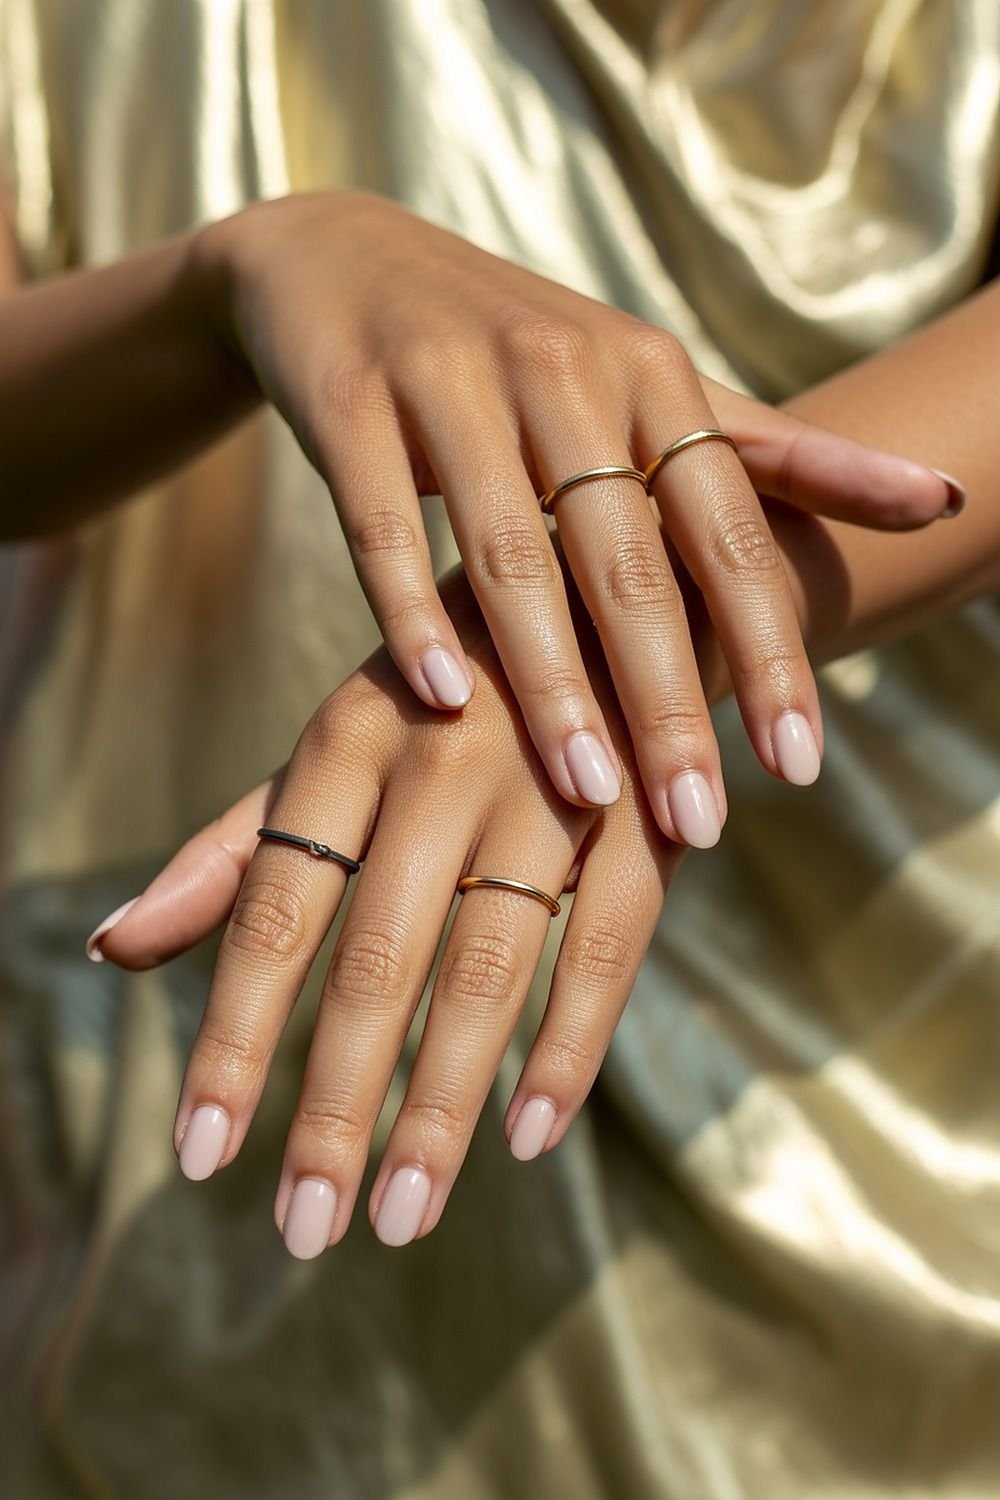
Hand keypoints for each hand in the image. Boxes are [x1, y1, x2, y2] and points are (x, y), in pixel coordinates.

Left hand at [89, 562, 684, 1256]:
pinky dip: (571, 1043)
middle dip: (338, 1105)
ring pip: (491, 965)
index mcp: (350, 738)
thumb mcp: (337, 742)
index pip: (273, 909)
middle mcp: (442, 760)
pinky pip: (611, 943)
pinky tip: (527, 1135)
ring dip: (445, 1102)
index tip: (201, 1156)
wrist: (618, 587)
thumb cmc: (448, 686)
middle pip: (378, 957)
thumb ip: (237, 846)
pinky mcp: (648, 814)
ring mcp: (553, 784)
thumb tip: (113, 945)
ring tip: (401, 1217)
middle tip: (305, 1230)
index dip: (234, 1036)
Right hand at [194, 189, 957, 844]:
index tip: (798, 769)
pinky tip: (441, 701)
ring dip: (552, 680)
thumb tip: (945, 500)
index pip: (731, 532)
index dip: (772, 650)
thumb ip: (779, 454)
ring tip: (588, 792)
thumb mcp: (653, 387)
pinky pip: (385, 523)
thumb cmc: (521, 352)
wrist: (348, 260)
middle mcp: (567, 370)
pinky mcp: (354, 398)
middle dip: (669, 700)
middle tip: (696, 822)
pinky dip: (412, 612)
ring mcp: (454, 380)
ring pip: (513, 552)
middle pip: (630, 560)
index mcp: (653, 376)